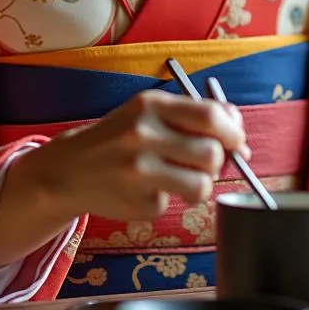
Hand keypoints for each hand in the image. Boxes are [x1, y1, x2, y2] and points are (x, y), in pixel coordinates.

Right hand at [12, 89, 247, 223]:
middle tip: (206, 163)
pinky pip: (174, 204)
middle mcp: (143, 135)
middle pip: (212, 153)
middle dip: (218, 161)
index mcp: (150, 105)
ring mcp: (139, 172)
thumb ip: (191, 118)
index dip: (232, 130)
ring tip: (181, 180)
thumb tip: (239, 136)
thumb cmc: (119, 138)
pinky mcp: (138, 203)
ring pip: (202, 185)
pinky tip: (147, 190)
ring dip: (200, 186)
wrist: (69, 169)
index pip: (210, 116)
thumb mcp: (148, 113)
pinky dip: (168, 199)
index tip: (235, 139)